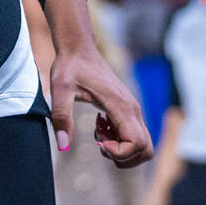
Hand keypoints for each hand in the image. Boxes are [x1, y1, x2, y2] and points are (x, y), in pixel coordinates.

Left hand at [49, 42, 152, 167]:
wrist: (78, 48)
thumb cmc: (69, 66)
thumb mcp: (59, 89)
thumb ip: (61, 116)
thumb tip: (62, 145)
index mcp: (121, 106)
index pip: (138, 144)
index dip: (119, 153)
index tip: (98, 144)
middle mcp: (133, 110)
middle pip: (146, 150)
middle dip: (123, 156)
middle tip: (99, 142)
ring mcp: (132, 110)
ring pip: (142, 145)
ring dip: (121, 149)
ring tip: (98, 133)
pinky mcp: (128, 110)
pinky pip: (133, 135)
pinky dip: (119, 140)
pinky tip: (100, 126)